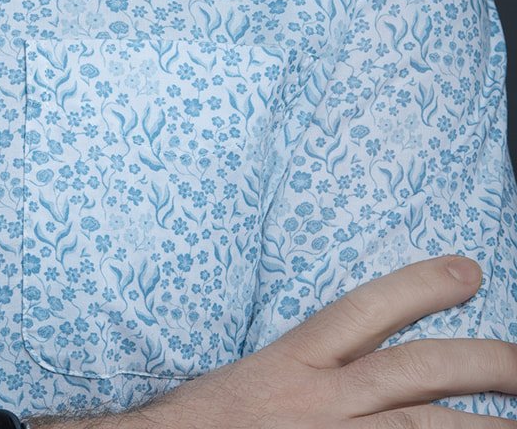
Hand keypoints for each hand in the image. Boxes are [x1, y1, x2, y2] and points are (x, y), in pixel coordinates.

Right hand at [75, 255, 514, 427]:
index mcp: (293, 363)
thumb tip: (356, 365)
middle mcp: (319, 399)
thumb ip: (302, 371)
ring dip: (485, 425)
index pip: (367, 310)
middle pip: (419, 370)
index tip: (469, 271)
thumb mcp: (248, 382)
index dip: (421, 286)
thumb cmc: (200, 426)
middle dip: (484, 361)